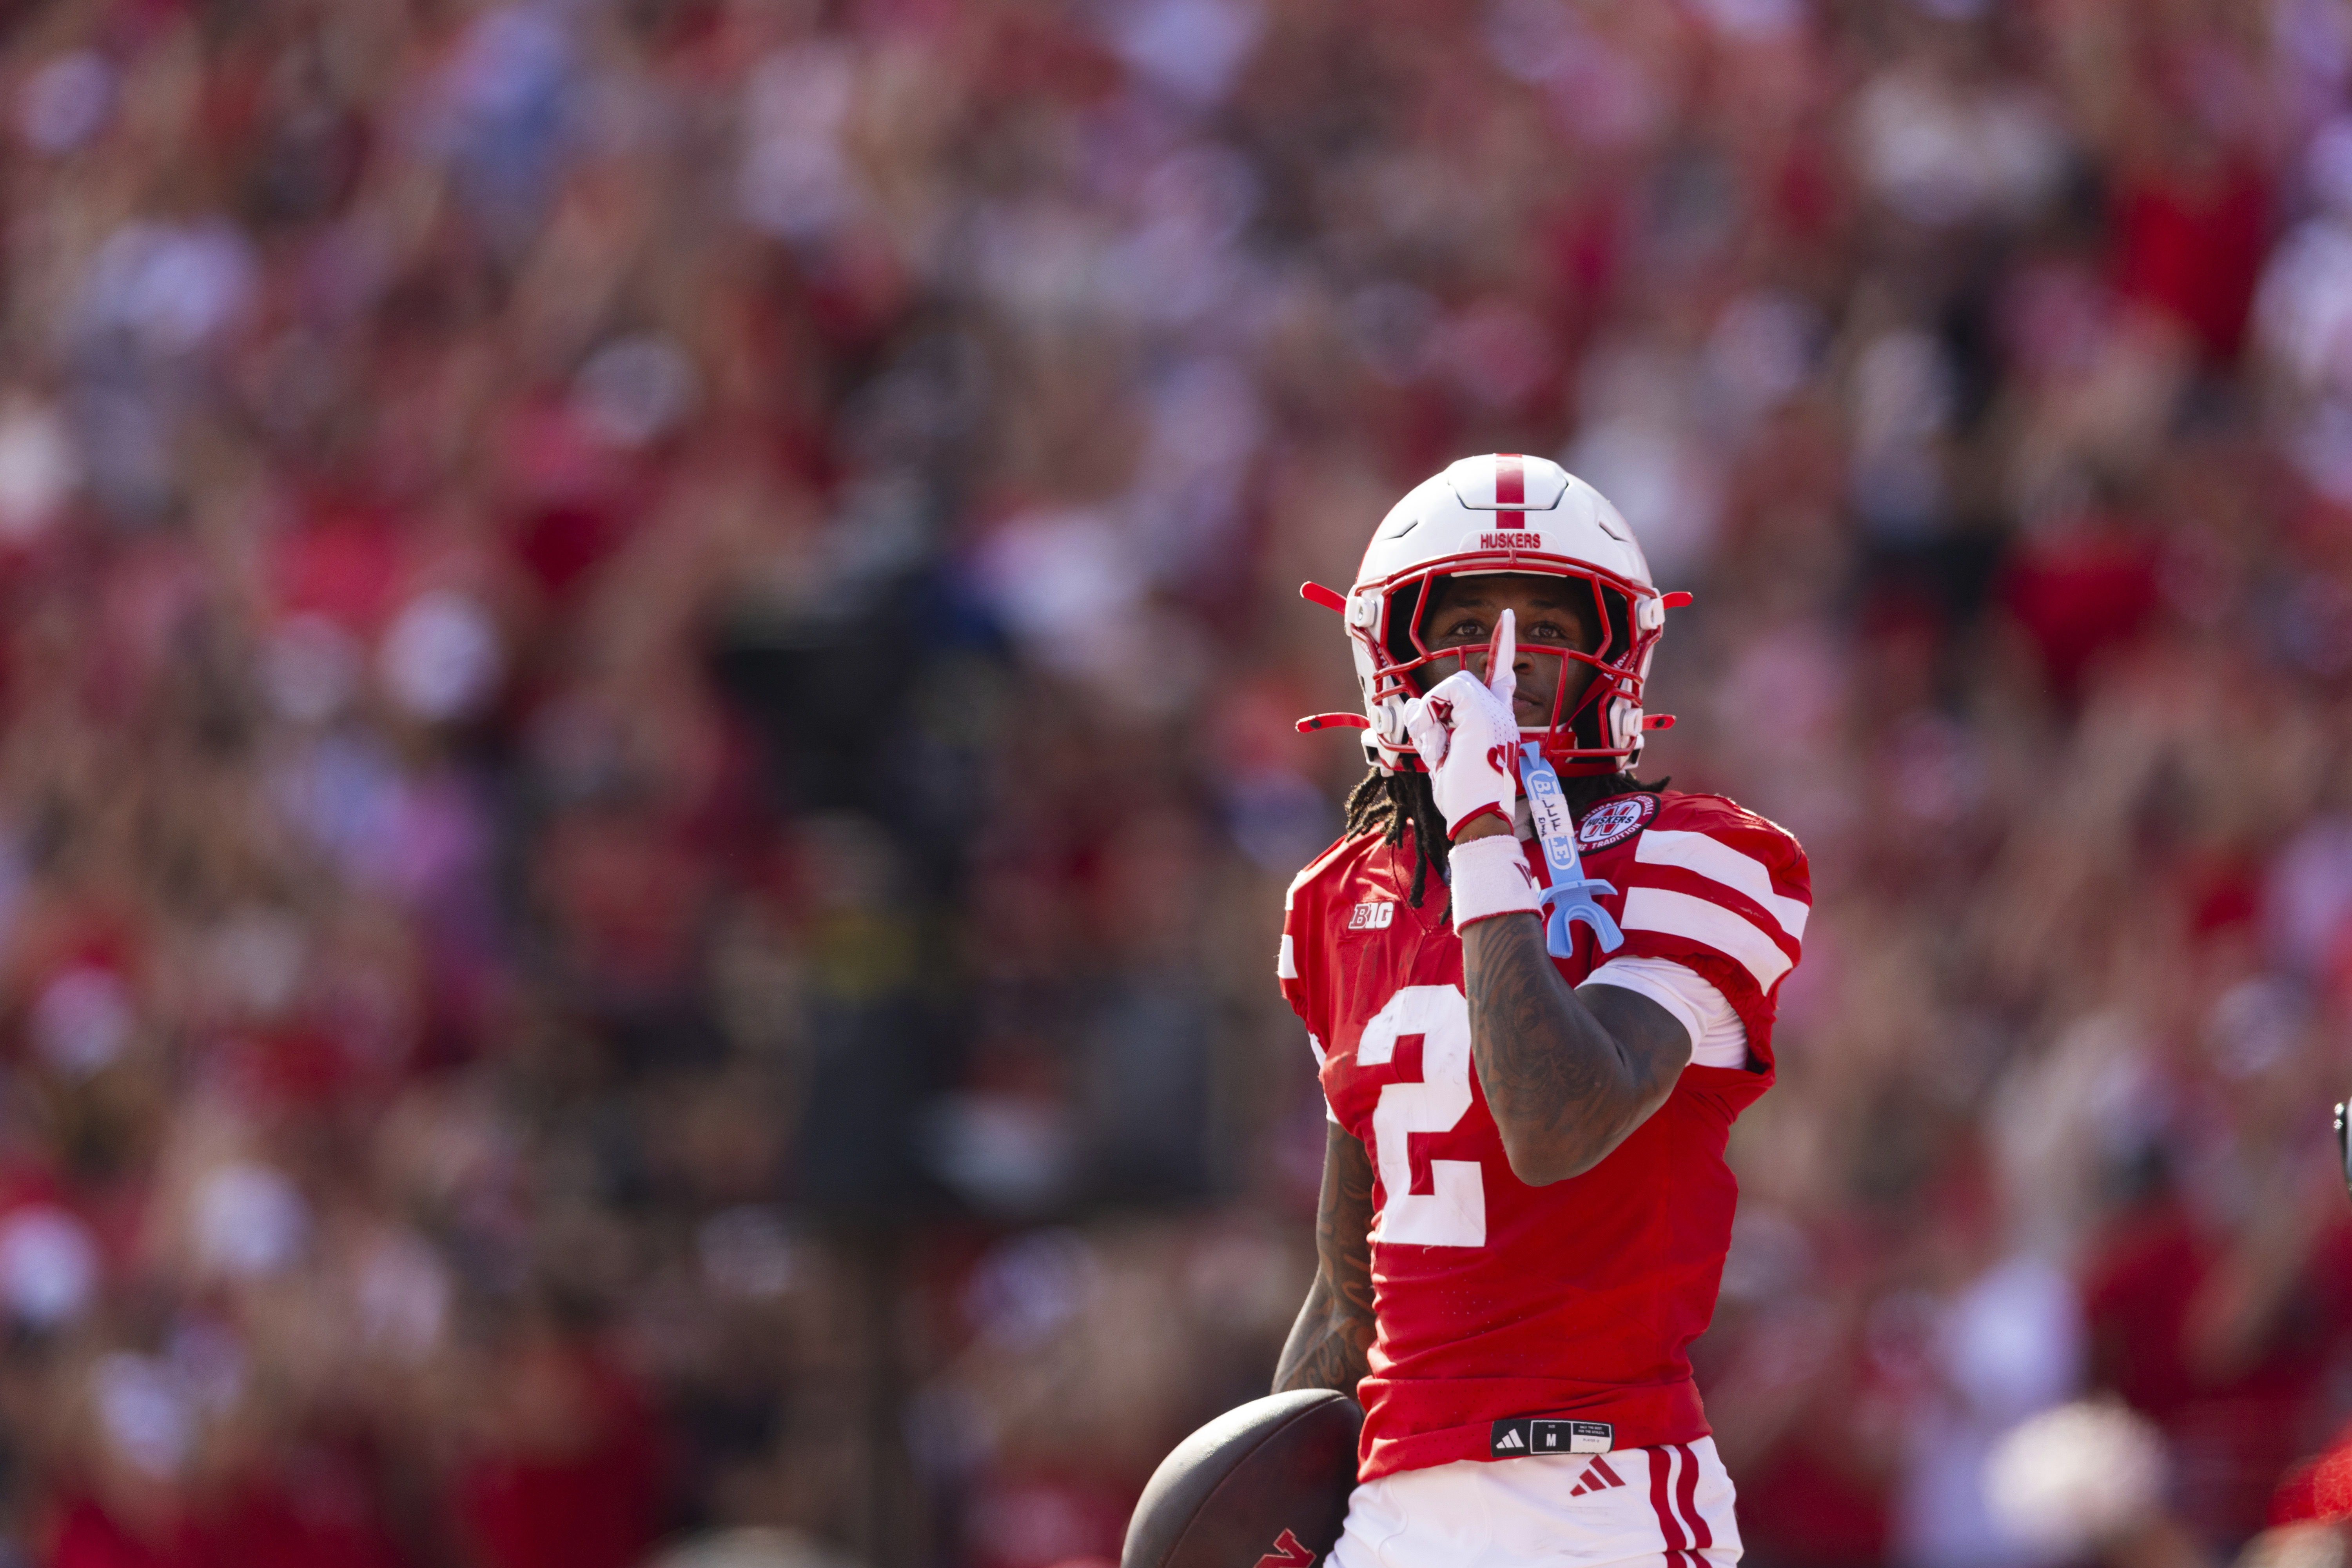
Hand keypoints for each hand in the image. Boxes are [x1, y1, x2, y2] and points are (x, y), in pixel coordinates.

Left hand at [1402, 609, 1520, 838]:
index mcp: (1496, 721)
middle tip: (1438, 749)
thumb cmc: (1465, 797)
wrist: (1479, 817)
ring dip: (1432, 720)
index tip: (1505, 619)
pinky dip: (1433, 719)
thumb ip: (1439, 734)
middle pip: (1457, 684)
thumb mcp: (1447, 761)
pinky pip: (1444, 694)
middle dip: (1434, 713)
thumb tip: (1419, 711)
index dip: (1503, 647)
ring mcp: (1494, 711)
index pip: (1501, 677)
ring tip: (1442, 752)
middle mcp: (1500, 712)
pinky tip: (1442, 746)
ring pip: (1449, 687)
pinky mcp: (1483, 712)